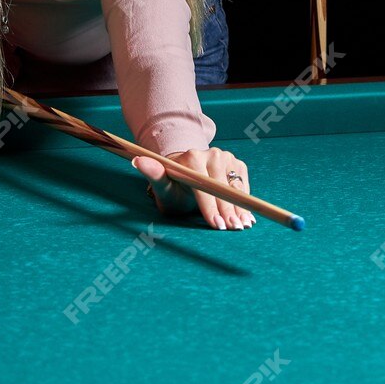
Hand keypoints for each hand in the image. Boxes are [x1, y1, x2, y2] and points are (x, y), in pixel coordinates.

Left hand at [131, 146, 255, 230]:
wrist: (186, 178)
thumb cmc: (172, 187)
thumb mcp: (161, 187)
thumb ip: (154, 175)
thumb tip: (137, 160)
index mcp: (191, 157)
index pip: (203, 185)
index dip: (210, 207)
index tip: (216, 225)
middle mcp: (211, 153)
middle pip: (222, 187)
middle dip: (227, 211)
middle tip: (232, 229)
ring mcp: (226, 157)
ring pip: (236, 187)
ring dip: (241, 208)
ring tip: (243, 225)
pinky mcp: (237, 164)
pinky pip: (243, 185)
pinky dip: (245, 201)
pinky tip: (247, 216)